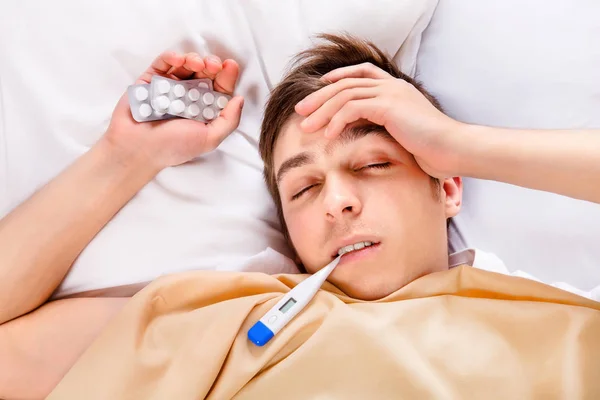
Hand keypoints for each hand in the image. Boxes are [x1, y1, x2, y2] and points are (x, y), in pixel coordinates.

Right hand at [103, 52, 243, 168]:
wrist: (138, 149)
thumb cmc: (173, 147)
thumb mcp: (209, 138)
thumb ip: (228, 120)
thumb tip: (240, 99)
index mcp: (203, 109)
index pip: (219, 88)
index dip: (226, 76)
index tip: (230, 66)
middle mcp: (188, 96)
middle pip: (204, 73)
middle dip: (211, 65)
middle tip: (213, 65)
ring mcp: (169, 87)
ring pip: (185, 65)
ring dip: (193, 58)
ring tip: (196, 63)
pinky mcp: (151, 80)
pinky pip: (163, 63)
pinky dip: (172, 57)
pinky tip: (179, 59)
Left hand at [294, 63, 464, 177]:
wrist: (453, 149)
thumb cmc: (433, 148)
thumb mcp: (404, 132)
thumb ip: (385, 125)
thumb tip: (365, 131)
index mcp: (396, 88)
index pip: (362, 73)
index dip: (338, 77)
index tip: (319, 88)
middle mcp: (392, 86)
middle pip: (346, 83)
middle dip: (319, 97)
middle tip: (300, 111)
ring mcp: (390, 93)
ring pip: (345, 95)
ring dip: (322, 111)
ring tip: (306, 128)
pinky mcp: (389, 106)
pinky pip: (353, 108)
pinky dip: (337, 121)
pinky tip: (327, 135)